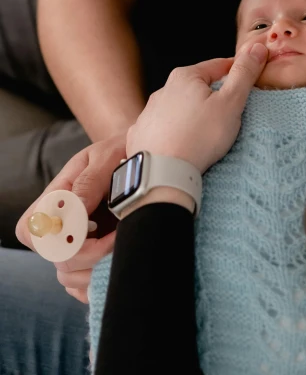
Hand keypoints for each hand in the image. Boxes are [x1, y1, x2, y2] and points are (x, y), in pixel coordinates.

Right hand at [16, 133, 126, 302]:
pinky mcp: (89, 258)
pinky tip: (116, 266)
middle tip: (120, 237)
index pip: (31, 229)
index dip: (57, 237)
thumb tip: (74, 208)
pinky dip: (96, 283)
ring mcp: (73, 242)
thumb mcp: (105, 157)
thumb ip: (88, 181)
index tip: (92, 227)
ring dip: (95, 269)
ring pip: (67, 275)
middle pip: (54, 258)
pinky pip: (81, 285)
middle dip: (88, 255)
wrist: (140, 157)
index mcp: (55, 197)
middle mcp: (59, 224)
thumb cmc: (120, 153)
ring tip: (123, 246)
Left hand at [126, 43, 267, 173]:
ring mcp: (148, 113)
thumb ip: (244, 74)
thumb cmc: (199, 137)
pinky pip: (161, 128)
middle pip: (197, 86)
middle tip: (230, 111)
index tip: (248, 80)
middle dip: (213, 95)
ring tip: (205, 132)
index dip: (237, 72)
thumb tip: (257, 47)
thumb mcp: (230, 102)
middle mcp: (163, 90)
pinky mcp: (140, 134)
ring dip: (191, 113)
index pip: (218, 66)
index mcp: (185, 77)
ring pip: (178, 107)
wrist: (161, 173)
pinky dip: (173, 132)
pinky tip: (180, 143)